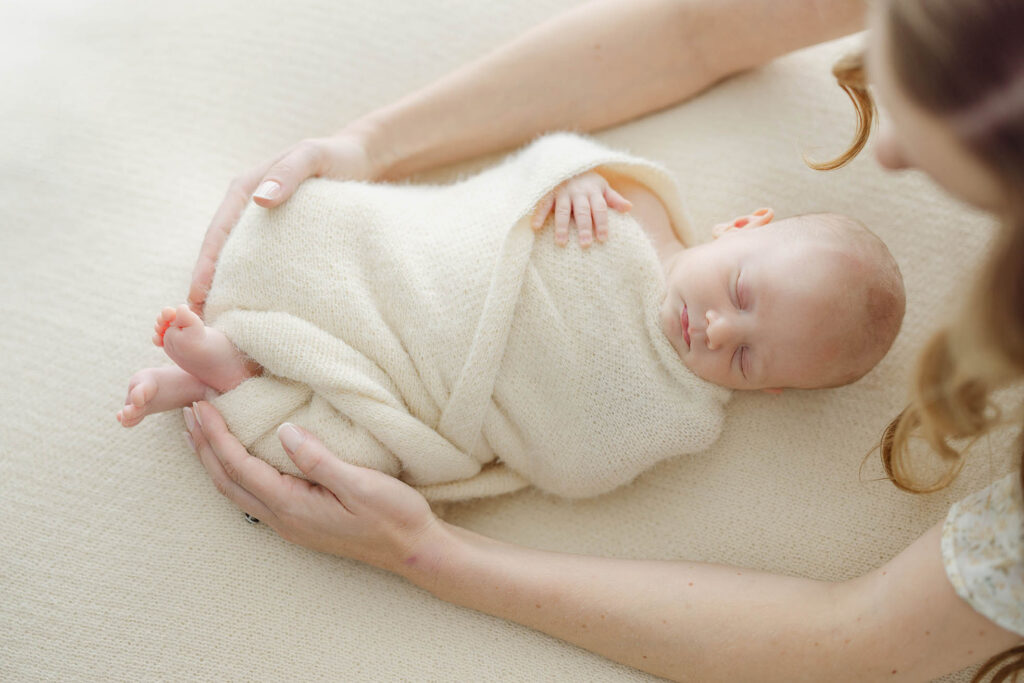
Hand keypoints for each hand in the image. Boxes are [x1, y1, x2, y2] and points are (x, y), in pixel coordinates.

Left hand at [183, 401, 443, 573]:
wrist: (414, 550)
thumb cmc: (393, 516)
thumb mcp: (360, 483)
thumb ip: (318, 459)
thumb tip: (284, 431)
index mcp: (292, 505)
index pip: (240, 465)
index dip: (216, 435)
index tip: (201, 405)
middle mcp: (283, 518)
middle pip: (227, 480)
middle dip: (204, 446)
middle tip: (188, 414)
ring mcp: (290, 523)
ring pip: (236, 490)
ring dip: (214, 460)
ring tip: (201, 434)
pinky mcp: (300, 521)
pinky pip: (252, 495)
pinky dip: (234, 471)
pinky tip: (238, 459)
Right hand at [189, 130, 381, 316]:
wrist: (361, 158)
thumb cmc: (335, 155)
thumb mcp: (311, 157)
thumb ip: (288, 173)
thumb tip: (261, 199)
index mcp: (244, 189)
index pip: (218, 232)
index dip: (205, 265)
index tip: (196, 296)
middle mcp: (247, 208)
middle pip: (221, 252)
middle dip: (208, 285)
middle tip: (199, 322)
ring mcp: (263, 224)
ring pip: (239, 261)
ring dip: (228, 289)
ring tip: (221, 325)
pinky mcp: (282, 237)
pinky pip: (261, 262)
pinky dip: (253, 284)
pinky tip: (256, 310)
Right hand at [531, 170, 631, 247]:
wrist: (568, 162)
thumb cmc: (588, 181)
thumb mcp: (602, 187)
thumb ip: (614, 199)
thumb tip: (629, 208)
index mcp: (593, 191)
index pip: (600, 209)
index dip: (602, 223)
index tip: (603, 239)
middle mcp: (578, 191)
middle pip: (582, 211)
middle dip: (584, 227)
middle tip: (585, 244)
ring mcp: (563, 191)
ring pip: (562, 210)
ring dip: (561, 226)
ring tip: (561, 243)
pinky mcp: (549, 191)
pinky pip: (543, 204)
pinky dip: (539, 214)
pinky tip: (536, 227)